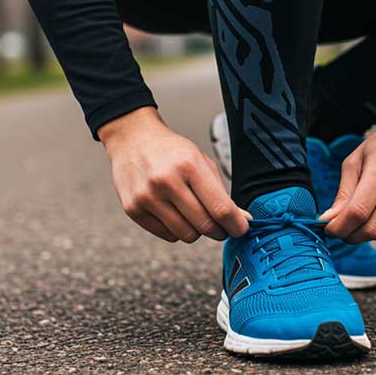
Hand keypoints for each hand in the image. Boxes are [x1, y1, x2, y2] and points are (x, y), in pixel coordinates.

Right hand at [99, 107, 250, 242]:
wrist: (132, 139)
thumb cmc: (171, 151)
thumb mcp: (201, 161)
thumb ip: (221, 192)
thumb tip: (242, 219)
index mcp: (189, 165)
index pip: (220, 208)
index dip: (236, 225)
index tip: (242, 230)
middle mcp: (166, 181)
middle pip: (204, 226)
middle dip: (219, 231)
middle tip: (221, 226)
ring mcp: (147, 197)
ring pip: (186, 235)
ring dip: (196, 231)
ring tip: (194, 215)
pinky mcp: (133, 209)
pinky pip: (167, 235)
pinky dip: (176, 230)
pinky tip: (174, 212)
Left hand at [319, 105, 375, 243]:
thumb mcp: (356, 161)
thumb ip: (343, 193)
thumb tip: (328, 221)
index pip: (358, 211)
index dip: (339, 227)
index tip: (329, 229)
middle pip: (373, 228)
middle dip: (351, 236)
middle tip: (342, 230)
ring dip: (369, 236)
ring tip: (362, 223)